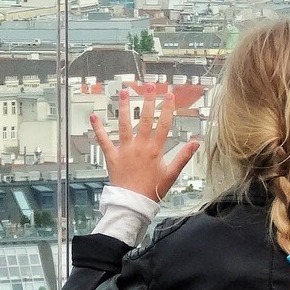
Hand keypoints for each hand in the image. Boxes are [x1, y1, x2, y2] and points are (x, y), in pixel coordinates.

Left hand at [90, 84, 199, 201]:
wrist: (133, 203)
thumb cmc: (152, 190)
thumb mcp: (172, 174)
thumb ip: (183, 156)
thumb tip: (196, 143)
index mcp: (155, 150)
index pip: (163, 124)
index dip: (167, 108)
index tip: (169, 95)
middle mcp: (140, 146)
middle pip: (145, 119)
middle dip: (148, 100)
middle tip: (149, 85)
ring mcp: (125, 150)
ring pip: (124, 124)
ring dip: (125, 107)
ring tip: (124, 92)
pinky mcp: (112, 156)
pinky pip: (103, 140)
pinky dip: (97, 129)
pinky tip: (93, 117)